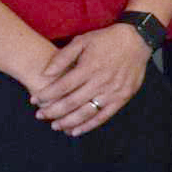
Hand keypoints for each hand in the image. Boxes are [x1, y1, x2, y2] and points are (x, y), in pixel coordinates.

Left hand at [31, 23, 151, 135]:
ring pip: (86, 113)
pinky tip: (75, 131)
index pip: (62, 86)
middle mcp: (100, 82)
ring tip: (55, 125)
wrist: (137, 41)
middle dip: (52, 111)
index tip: (34, 100)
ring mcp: (113, 92)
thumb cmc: (106, 40)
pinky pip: (103, 116)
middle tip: (39, 116)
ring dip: (68, 122)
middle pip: (72, 102)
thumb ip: (63, 57)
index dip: (46, 95)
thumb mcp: (82, 41)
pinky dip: (89, 126)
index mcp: (89, 67)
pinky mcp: (122, 98)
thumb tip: (46, 73)